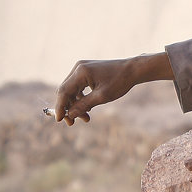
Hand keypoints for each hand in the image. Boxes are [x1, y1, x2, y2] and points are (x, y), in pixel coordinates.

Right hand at [53, 53, 172, 124]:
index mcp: (81, 72)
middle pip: (66, 91)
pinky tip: (88, 108)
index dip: (60, 107)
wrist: (133, 70)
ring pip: (72, 90)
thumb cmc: (120, 81)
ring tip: (85, 117)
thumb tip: (70, 115)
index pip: (64, 91)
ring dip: (76, 104)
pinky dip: (81, 98)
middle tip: (73, 122)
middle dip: (69, 107)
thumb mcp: (102, 96)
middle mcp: (78, 68)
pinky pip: (78, 86)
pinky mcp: (86, 71)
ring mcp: (81, 69)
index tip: (59, 120)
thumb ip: (84, 105)